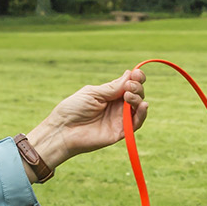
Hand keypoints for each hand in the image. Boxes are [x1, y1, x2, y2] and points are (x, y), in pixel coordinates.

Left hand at [24, 68, 147, 169]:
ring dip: (138, 98)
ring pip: (139, 107)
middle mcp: (117, 106)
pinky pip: (137, 123)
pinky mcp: (121, 132)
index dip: (136, 78)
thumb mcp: (92, 93)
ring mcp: (120, 119)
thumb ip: (112, 87)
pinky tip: (143, 105)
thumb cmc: (73, 109)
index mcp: (110, 94)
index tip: (137, 74)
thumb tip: (130, 74)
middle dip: (136, 87)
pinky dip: (143, 114)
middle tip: (128, 87)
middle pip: (136, 93)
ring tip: (128, 95)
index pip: (129, 84)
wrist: (63, 131)